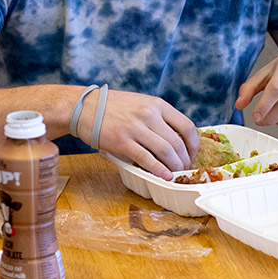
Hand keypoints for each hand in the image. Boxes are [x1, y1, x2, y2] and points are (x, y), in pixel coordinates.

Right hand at [81, 89, 198, 180]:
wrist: (83, 107)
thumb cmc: (112, 106)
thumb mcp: (140, 102)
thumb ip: (157, 116)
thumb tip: (175, 138)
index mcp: (156, 104)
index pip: (186, 126)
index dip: (194, 144)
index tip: (192, 153)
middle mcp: (149, 114)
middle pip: (177, 142)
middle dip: (184, 160)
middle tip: (184, 168)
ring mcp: (135, 128)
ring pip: (165, 151)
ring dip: (174, 167)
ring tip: (175, 174)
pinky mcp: (122, 141)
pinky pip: (146, 159)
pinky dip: (158, 170)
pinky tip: (163, 176)